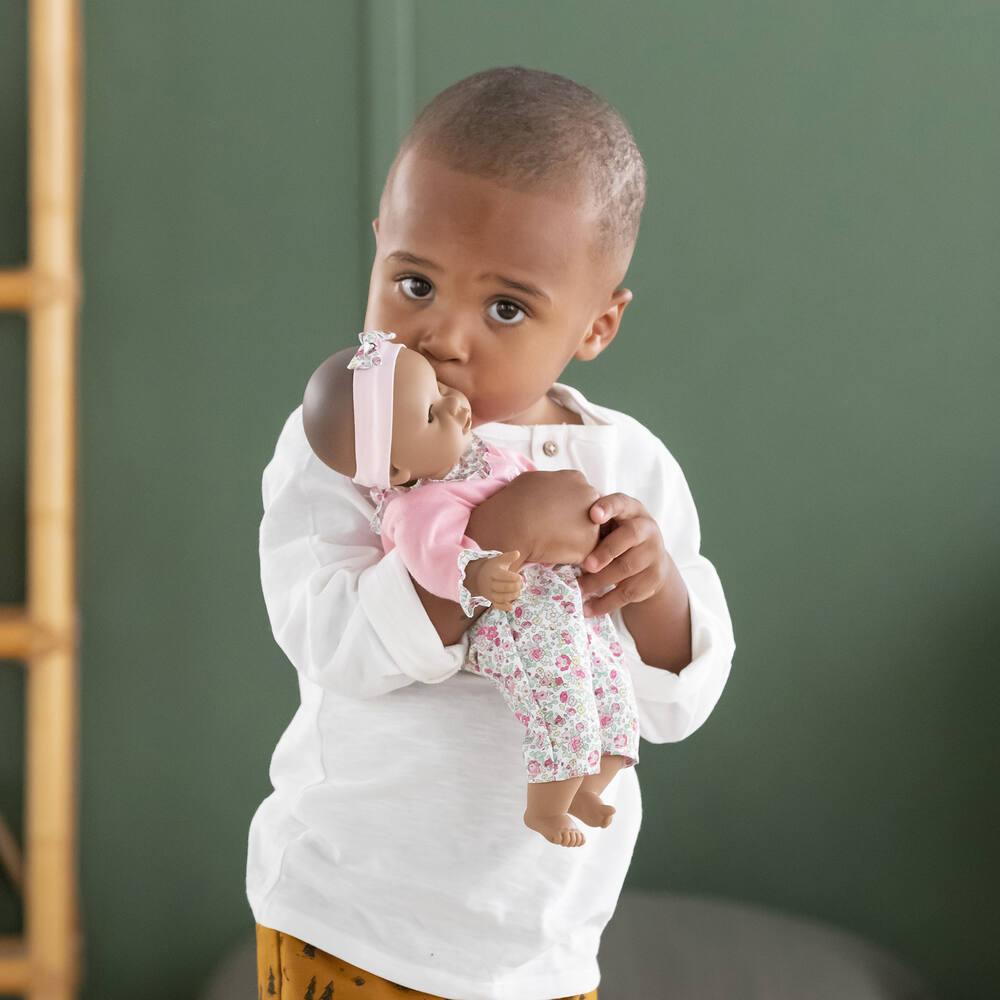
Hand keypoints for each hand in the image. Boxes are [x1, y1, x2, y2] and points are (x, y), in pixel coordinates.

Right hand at [466, 470, 600, 565]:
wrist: (513, 525)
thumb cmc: (516, 501)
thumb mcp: (533, 479)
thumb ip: (549, 483)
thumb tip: (546, 487)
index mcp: (576, 478)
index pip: (579, 495)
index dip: (564, 508)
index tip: (550, 514)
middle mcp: (590, 495)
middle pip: (589, 512)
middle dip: (574, 521)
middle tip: (551, 528)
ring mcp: (593, 519)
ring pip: (587, 533)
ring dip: (573, 538)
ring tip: (550, 539)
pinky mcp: (590, 543)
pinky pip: (583, 552)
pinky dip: (570, 554)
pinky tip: (553, 550)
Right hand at [466, 549, 523, 611]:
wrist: (479, 577)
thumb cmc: (494, 567)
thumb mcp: (500, 560)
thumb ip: (509, 557)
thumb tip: (517, 553)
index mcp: (493, 573)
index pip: (503, 576)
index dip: (513, 578)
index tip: (520, 577)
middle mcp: (490, 584)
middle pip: (503, 588)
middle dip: (515, 587)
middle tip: (521, 584)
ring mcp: (490, 593)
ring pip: (500, 598)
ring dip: (512, 597)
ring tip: (518, 592)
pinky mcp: (491, 600)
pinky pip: (496, 606)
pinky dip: (504, 607)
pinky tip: (511, 606)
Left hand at [577, 493, 669, 616]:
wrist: (651, 560)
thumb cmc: (617, 535)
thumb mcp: (610, 523)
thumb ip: (591, 521)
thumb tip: (551, 525)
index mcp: (632, 510)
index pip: (622, 503)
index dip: (608, 507)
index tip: (593, 514)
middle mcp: (647, 529)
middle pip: (630, 536)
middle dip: (607, 550)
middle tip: (586, 565)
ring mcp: (653, 555)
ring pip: (627, 568)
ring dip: (600, 580)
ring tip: (578, 589)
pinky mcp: (652, 580)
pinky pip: (628, 593)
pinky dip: (605, 603)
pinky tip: (587, 609)